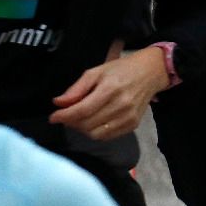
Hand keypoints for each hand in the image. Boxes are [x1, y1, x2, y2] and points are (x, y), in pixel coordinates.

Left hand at [48, 48, 170, 140]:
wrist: (152, 72)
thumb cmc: (122, 69)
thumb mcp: (97, 71)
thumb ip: (77, 88)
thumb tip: (58, 103)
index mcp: (111, 88)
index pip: (82, 110)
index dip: (64, 116)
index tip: (53, 117)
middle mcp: (121, 105)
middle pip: (86, 124)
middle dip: (71, 122)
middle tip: (67, 115)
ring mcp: (128, 117)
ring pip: (95, 134)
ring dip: (82, 129)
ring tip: (81, 119)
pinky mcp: (133, 124)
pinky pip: (107, 136)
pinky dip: (96, 132)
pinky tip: (95, 122)